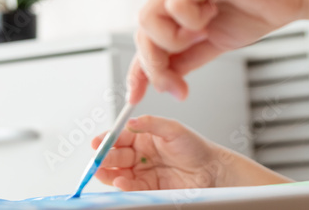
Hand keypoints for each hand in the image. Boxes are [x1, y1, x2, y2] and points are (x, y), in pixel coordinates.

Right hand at [90, 114, 222, 190]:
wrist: (212, 171)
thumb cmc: (196, 148)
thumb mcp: (173, 129)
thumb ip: (150, 123)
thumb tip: (130, 121)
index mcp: (144, 137)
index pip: (120, 137)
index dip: (107, 140)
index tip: (97, 143)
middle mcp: (141, 154)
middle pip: (116, 156)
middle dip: (104, 157)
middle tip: (97, 160)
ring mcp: (144, 172)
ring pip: (119, 173)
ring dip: (108, 173)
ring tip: (101, 172)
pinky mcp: (149, 188)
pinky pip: (131, 187)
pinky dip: (122, 185)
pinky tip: (119, 182)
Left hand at [128, 0, 305, 103]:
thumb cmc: (261, 9)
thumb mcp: (215, 43)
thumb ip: (188, 58)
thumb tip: (165, 80)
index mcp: (177, 4)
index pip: (145, 36)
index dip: (138, 69)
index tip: (135, 96)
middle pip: (142, 30)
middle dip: (156, 66)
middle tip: (178, 85)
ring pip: (149, 16)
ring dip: (173, 40)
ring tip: (201, 36)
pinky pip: (175, 2)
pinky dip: (190, 19)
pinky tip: (212, 15)